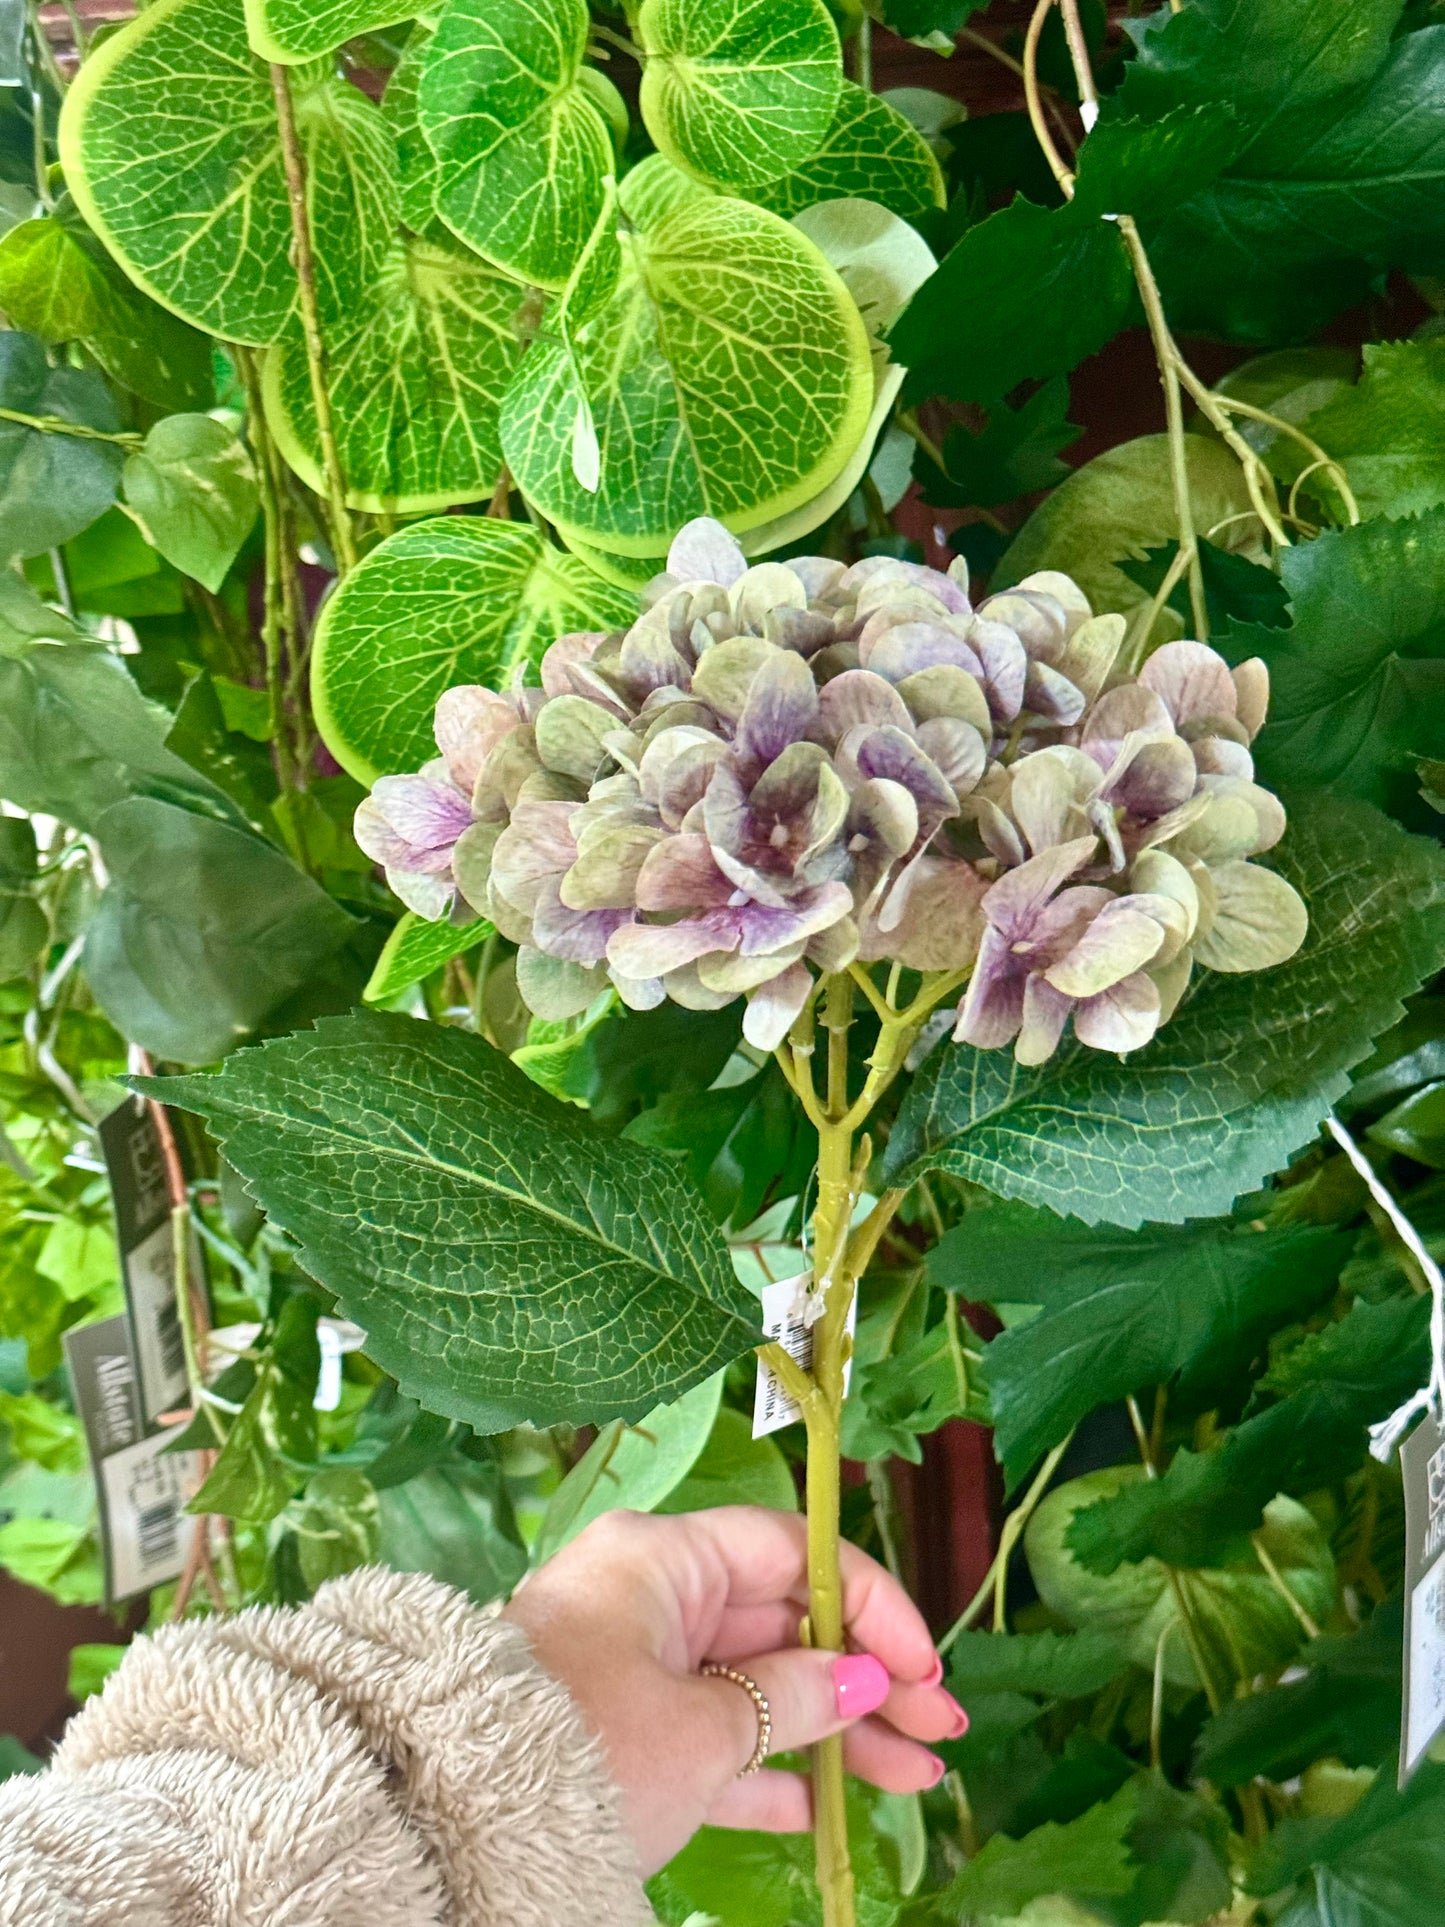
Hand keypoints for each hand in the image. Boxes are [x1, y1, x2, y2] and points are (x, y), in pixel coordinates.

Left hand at [502, 1505, 966, 1874]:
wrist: (454, 1821)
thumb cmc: (588, 1747)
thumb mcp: (703, 1728)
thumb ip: (794, 1700)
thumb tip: (862, 1680)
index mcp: (662, 1558)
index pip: (788, 1552)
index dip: (866, 1605)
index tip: (922, 1666)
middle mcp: (649, 1596)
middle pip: (781, 1623)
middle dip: (866, 1680)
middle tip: (941, 1731)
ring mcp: (632, 1666)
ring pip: (755, 1687)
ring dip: (835, 1732)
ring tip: (916, 1778)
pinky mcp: (620, 1734)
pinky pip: (711, 1739)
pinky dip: (767, 1769)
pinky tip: (828, 1806)